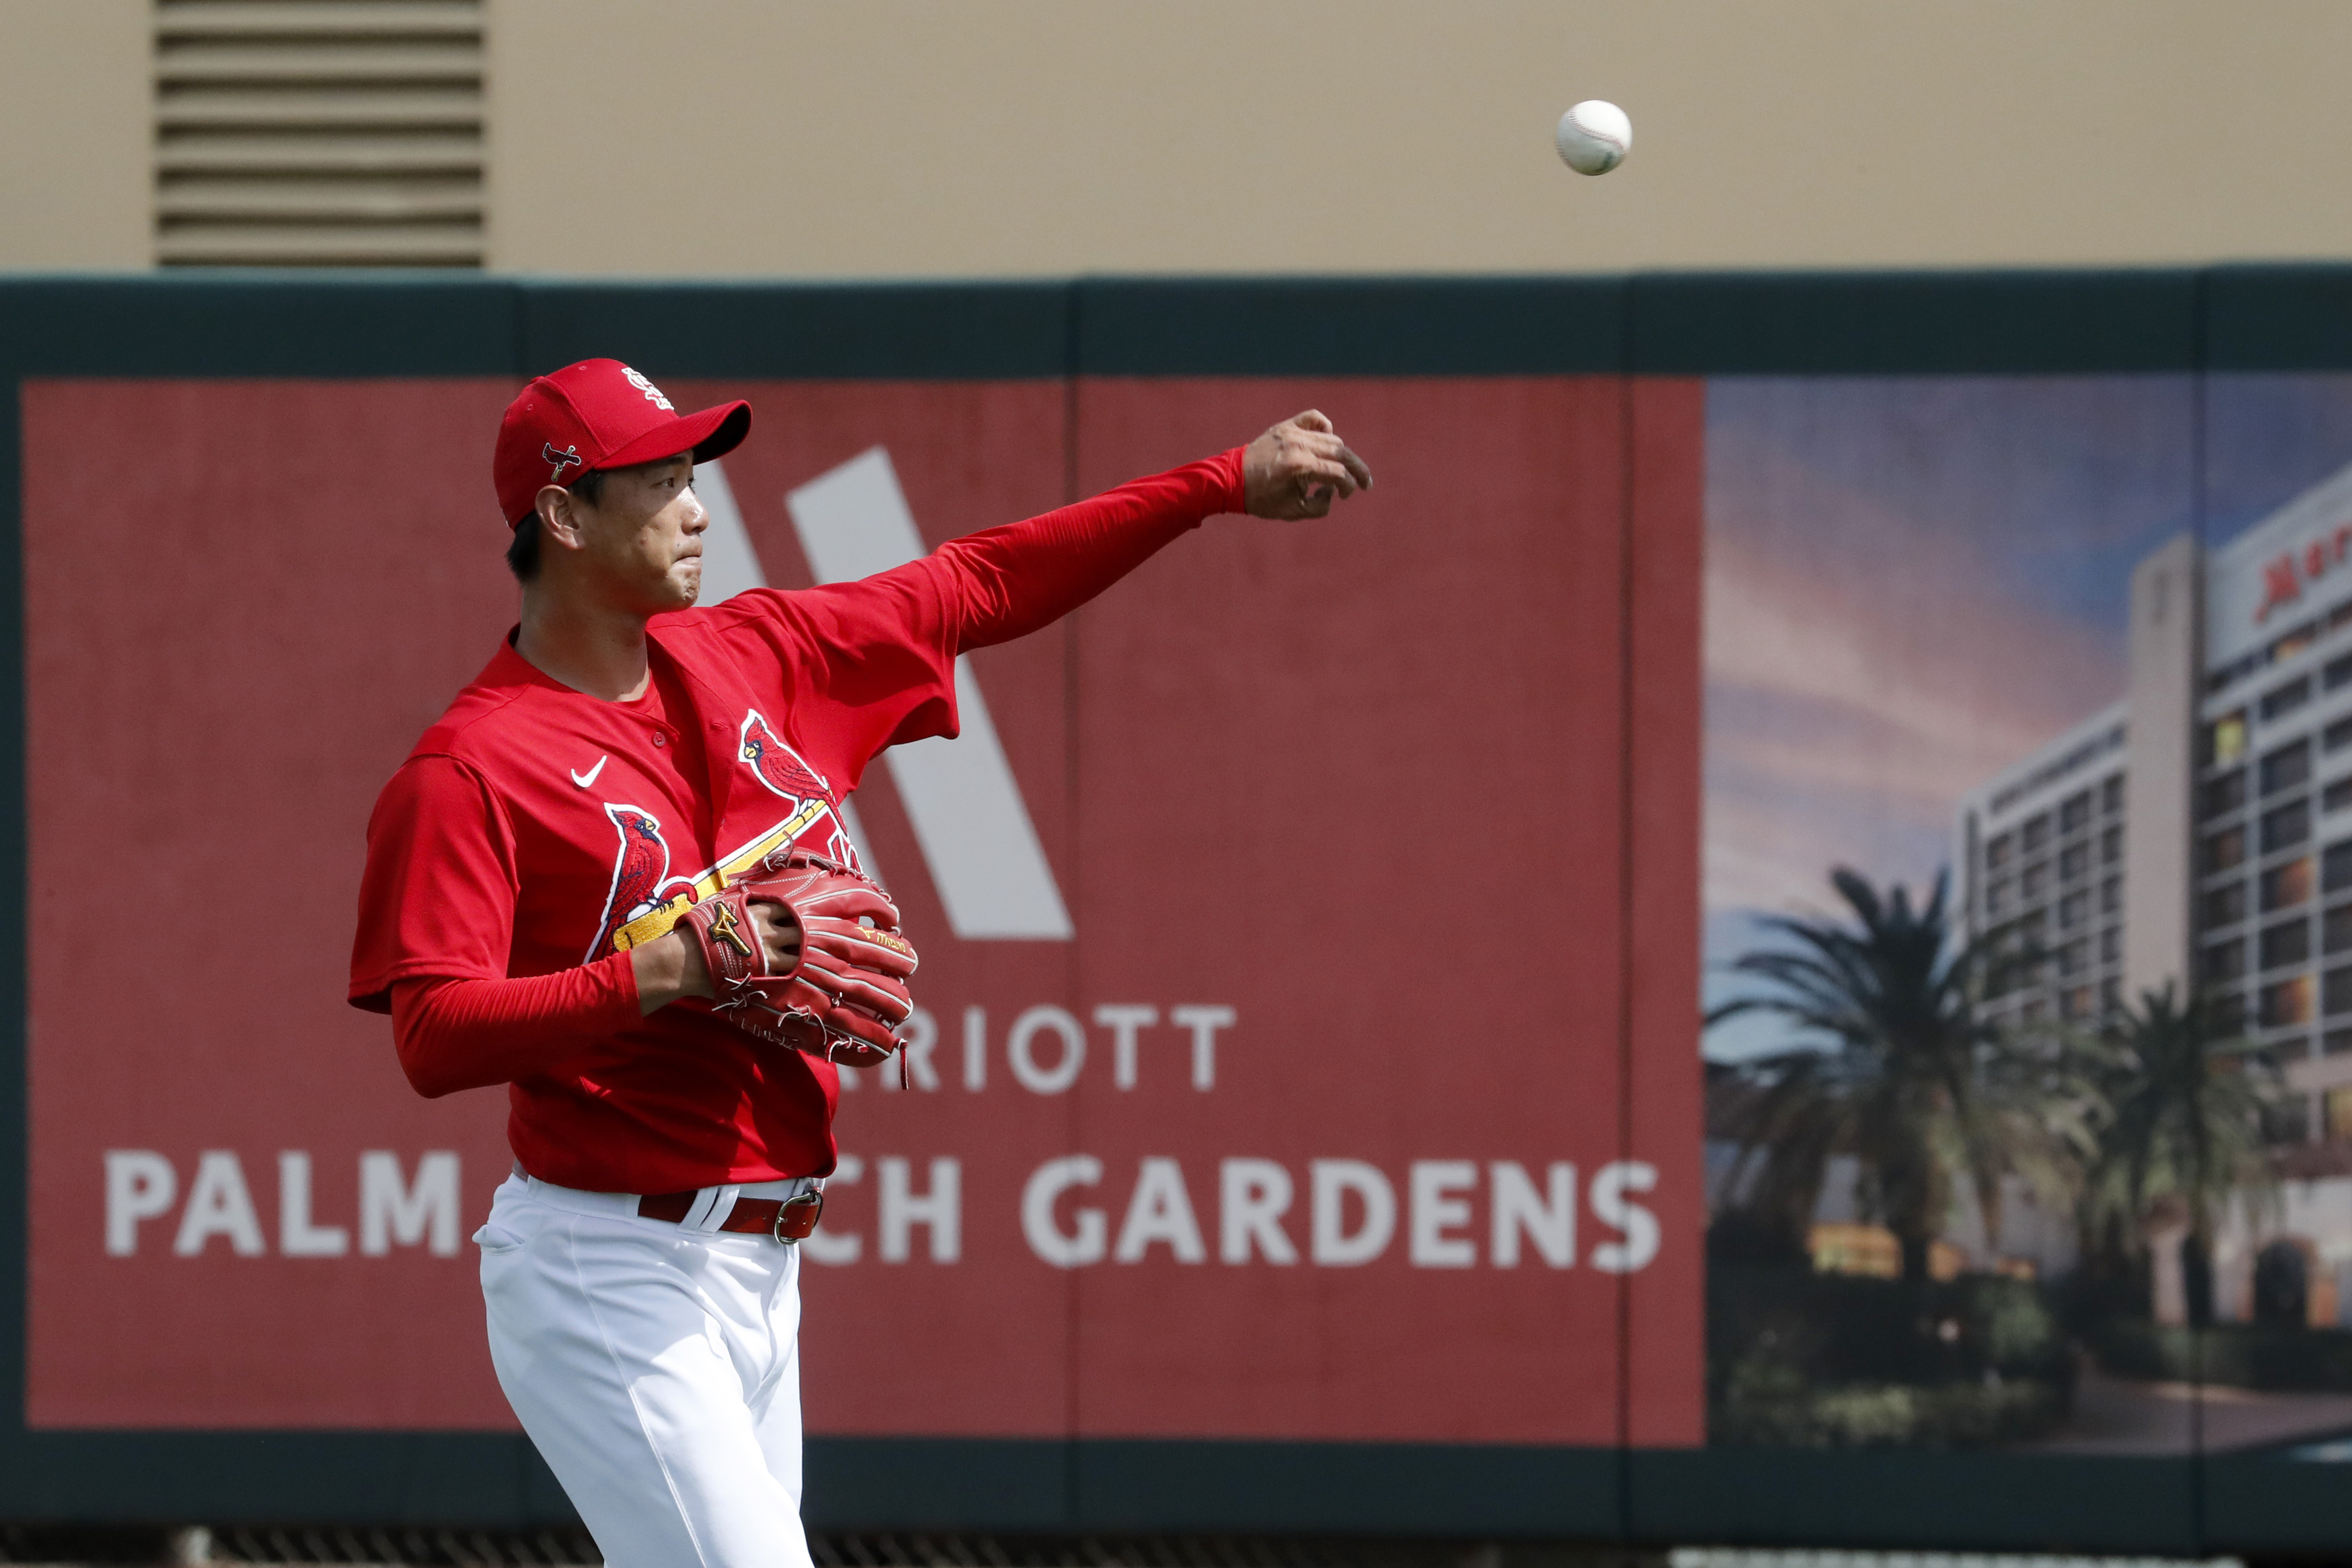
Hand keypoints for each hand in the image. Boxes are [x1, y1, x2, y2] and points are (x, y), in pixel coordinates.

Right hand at [635, 901, 800, 1012]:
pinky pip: (786, 976)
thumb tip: (747, 899)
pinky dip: (790, 977)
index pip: (790, 908)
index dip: (795, 914)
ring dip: (801, 959)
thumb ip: (740, 904)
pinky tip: (790, 978)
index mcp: (759, 912)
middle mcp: (768, 931)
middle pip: (801, 931)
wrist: (686, 958)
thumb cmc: (699, 930)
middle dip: (805, 935)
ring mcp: (768, 954)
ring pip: (799, 957)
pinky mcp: (764, 975)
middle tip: (806, 942)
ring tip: (801, 963)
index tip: (796, 919)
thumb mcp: (721, 907)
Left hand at [1241, 410, 1372, 519]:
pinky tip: (1327, 440)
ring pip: (1330, 438)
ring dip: (1342, 454)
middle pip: (1340, 452)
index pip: (1337, 473)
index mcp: (1299, 467)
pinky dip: (1325, 427)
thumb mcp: (1293, 511)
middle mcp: (1297, 445)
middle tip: (1366, 483)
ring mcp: (1291, 432)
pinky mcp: (1285, 426)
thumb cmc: (1261, 499)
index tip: (1346, 495)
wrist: (1232, 480)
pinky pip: (1313, 418)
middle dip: (1357, 469)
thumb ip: (1320, 506)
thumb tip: (1332, 489)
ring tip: (1344, 469)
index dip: (1349, 486)